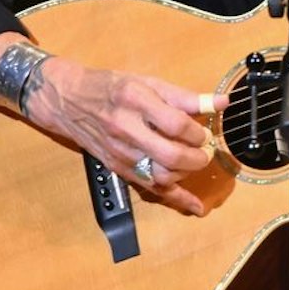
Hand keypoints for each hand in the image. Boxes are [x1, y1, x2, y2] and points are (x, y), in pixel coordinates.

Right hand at [20, 57, 226, 216]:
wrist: (68, 101)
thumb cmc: (111, 88)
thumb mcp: (148, 82)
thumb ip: (185, 96)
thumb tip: (220, 102)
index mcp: (135, 101)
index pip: (176, 124)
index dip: (198, 132)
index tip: (204, 132)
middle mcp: (126, 129)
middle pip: (171, 155)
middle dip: (197, 157)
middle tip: (205, 150)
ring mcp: (121, 153)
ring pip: (162, 175)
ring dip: (187, 173)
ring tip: (194, 161)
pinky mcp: (118, 168)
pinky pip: (151, 188)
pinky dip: (176, 199)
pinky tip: (195, 207)